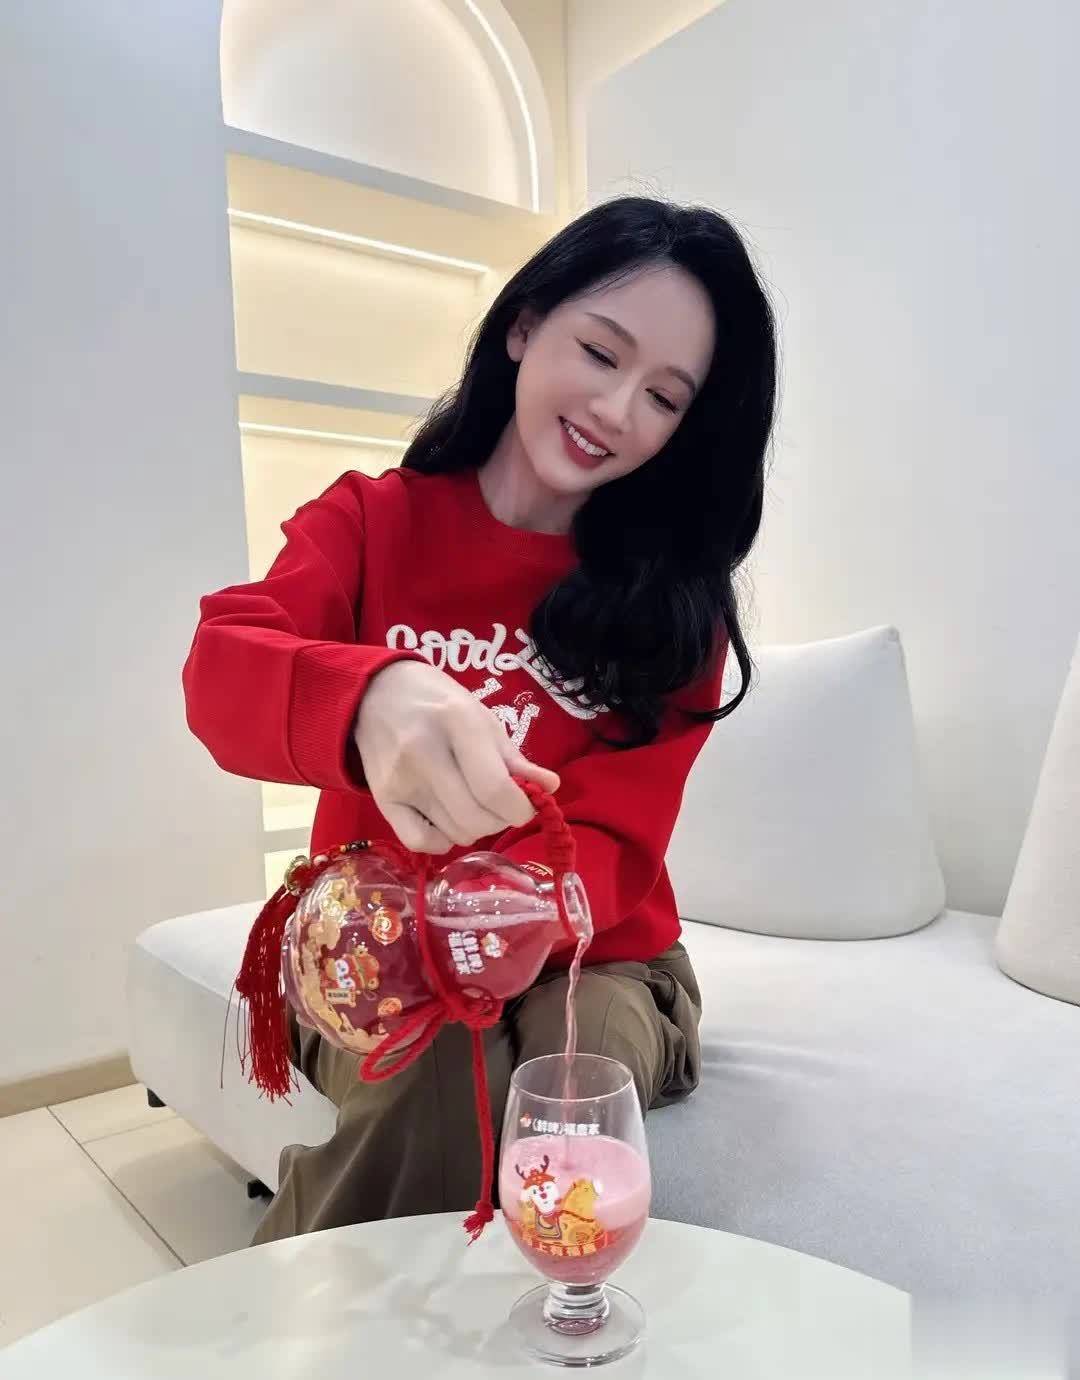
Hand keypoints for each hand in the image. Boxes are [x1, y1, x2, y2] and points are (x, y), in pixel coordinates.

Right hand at [353, 660, 560, 852]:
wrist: (375, 693)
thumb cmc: (438, 703)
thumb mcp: (481, 717)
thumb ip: (515, 757)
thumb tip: (550, 788)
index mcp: (457, 722)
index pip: (495, 788)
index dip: (520, 809)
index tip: (525, 806)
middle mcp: (424, 752)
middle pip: (475, 817)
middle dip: (500, 820)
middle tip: (500, 805)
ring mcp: (400, 779)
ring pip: (454, 833)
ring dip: (475, 828)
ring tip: (473, 805)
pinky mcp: (382, 798)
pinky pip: (420, 842)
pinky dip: (443, 841)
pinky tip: (448, 821)